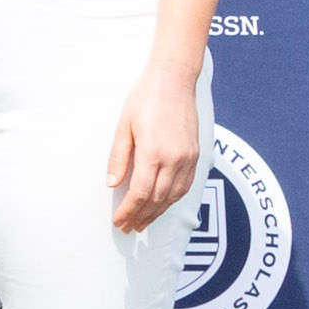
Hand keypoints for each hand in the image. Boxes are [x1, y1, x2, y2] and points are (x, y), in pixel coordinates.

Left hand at [107, 61, 202, 233]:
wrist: (174, 80)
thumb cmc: (145, 99)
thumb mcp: (123, 127)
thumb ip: (119, 158)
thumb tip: (112, 184)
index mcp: (153, 153)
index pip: (140, 193)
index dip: (129, 211)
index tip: (119, 221)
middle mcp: (174, 159)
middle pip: (158, 200)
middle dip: (142, 216)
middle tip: (128, 227)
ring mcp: (188, 158)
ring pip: (174, 196)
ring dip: (158, 212)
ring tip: (143, 222)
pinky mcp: (196, 155)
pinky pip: (186, 186)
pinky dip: (173, 200)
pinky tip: (163, 205)